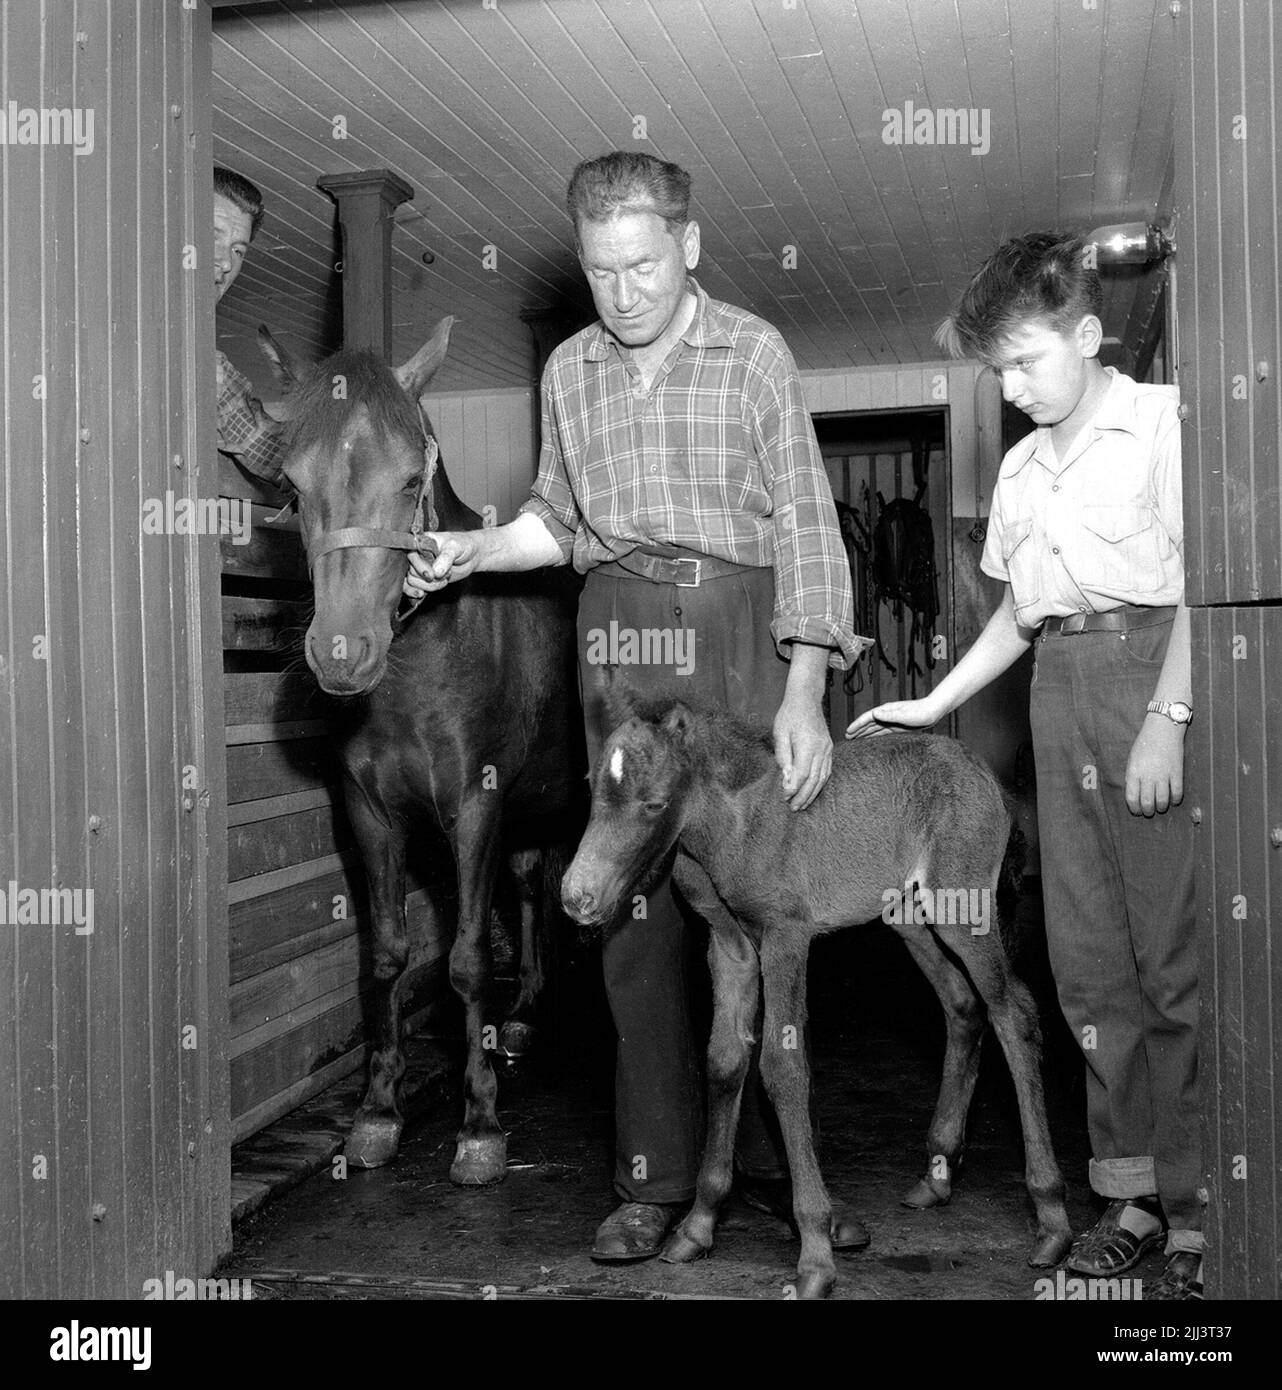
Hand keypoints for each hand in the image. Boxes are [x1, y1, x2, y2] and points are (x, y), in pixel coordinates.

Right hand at [403, 531, 482, 598]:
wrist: (471, 555)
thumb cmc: (462, 545)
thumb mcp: (455, 547)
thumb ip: (446, 558)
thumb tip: (435, 573)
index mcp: (420, 542)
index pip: (411, 556)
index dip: (419, 567)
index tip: (431, 575)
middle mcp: (417, 555)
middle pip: (411, 572)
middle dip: (429, 579)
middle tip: (446, 574)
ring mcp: (419, 568)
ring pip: (412, 582)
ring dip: (429, 586)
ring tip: (444, 580)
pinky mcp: (424, 579)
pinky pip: (412, 587)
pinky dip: (417, 592)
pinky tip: (422, 594)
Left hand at [773, 696, 831, 810]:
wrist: (806, 699)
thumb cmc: (789, 715)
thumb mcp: (780, 734)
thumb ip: (784, 758)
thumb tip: (787, 779)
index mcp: (808, 746)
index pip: (801, 775)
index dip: (793, 789)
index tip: (784, 797)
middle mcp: (821, 750)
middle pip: (813, 780)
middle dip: (803, 797)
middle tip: (794, 809)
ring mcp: (828, 750)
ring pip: (822, 778)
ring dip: (813, 793)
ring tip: (803, 805)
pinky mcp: (829, 749)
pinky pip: (827, 770)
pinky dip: (820, 783)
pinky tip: (814, 791)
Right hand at [846, 695, 943, 738]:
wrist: (933, 712)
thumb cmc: (920, 712)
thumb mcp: (904, 714)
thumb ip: (889, 715)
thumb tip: (874, 713)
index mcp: (886, 711)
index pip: (867, 718)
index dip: (856, 725)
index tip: (847, 731)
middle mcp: (886, 715)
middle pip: (868, 723)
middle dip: (857, 729)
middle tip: (846, 738)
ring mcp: (891, 721)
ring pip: (873, 728)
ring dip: (863, 733)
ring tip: (854, 739)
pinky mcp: (897, 727)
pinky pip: (881, 732)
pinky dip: (873, 736)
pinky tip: (869, 740)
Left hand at [1126, 716, 1185, 815]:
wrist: (1163, 728)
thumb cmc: (1145, 743)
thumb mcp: (1132, 759)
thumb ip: (1132, 776)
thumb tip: (1134, 794)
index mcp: (1134, 771)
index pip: (1132, 797)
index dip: (1134, 808)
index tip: (1137, 812)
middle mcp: (1148, 775)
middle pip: (1147, 802)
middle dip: (1148, 811)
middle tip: (1149, 812)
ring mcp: (1163, 774)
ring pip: (1162, 800)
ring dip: (1161, 807)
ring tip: (1160, 807)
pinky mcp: (1177, 772)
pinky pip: (1177, 793)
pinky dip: (1175, 800)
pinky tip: (1173, 800)